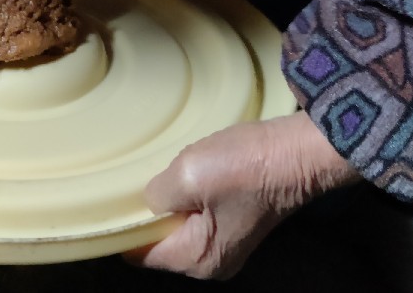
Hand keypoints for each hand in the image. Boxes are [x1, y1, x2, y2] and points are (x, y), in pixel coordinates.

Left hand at [128, 110, 359, 279]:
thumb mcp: (187, 175)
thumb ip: (154, 195)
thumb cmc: (246, 166)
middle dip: (151, 209)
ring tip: (175, 169)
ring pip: (178, 221)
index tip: (113, 197)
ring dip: (173, 196)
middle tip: (147, 175)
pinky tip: (195, 169)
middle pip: (159, 239)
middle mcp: (211, 261)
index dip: (124, 224)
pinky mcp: (236, 220)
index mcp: (197, 259)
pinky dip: (191, 191)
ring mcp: (227, 242)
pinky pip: (197, 210)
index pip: (140, 253)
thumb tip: (150, 200)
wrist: (299, 151)